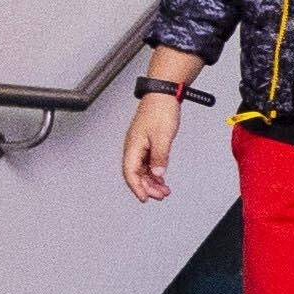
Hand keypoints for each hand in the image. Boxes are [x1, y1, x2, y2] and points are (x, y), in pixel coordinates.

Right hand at [117, 82, 184, 202]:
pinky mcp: (147, 143)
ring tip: (164, 190)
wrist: (163, 94)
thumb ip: (160, 157)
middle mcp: (133, 147)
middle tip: (160, 196)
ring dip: (152, 181)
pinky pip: (147, 163)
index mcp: (132, 146)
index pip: (130, 173)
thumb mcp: (162, 136)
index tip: (144, 198)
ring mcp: (139, 145)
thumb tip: (157, 174)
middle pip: (136, 174)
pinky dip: (154, 172)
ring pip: (142, 170)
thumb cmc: (160, 110)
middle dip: (147, 187)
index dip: (136, 188)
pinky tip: (161, 178)